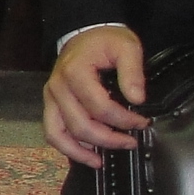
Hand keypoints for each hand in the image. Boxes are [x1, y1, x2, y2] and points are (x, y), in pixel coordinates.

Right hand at [42, 24, 147, 167]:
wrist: (83, 34)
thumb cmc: (105, 41)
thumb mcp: (126, 47)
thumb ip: (133, 72)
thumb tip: (137, 100)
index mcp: (75, 72)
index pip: (99, 107)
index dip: (123, 120)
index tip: (142, 122)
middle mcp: (58, 88)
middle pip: (80, 125)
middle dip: (108, 139)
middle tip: (130, 142)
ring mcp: (51, 98)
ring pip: (59, 134)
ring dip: (81, 151)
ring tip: (101, 160)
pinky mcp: (51, 105)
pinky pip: (52, 133)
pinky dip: (67, 148)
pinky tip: (86, 155)